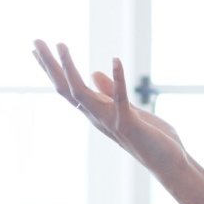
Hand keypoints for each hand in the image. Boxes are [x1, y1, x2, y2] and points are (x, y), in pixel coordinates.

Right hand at [33, 40, 190, 181]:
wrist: (168, 163)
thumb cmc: (149, 137)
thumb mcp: (127, 108)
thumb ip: (109, 92)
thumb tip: (93, 73)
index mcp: (96, 112)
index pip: (67, 87)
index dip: (51, 69)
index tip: (36, 48)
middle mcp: (97, 117)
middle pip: (66, 88)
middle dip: (50, 64)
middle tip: (36, 40)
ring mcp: (110, 121)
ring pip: (80, 93)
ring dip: (69, 68)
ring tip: (60, 45)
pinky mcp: (129, 123)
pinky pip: (120, 99)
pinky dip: (118, 79)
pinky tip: (115, 59)